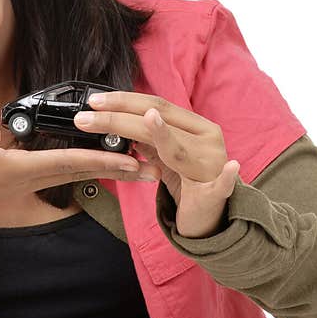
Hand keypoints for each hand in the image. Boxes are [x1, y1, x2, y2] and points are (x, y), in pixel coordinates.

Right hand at [0, 122, 157, 226]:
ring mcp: (26, 180)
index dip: (100, 158)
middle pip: (82, 172)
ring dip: (107, 170)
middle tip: (155, 169)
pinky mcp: (22, 176)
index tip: (132, 159)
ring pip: (76, 174)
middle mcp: (28, 178)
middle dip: (118, 170)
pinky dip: (86, 165)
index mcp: (16, 169)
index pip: (67, 161)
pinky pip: (63, 171)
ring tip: (139, 168)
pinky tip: (98, 161)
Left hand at [74, 92, 240, 237]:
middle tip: (86, 117)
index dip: (124, 101)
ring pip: (179, 148)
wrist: (213, 215)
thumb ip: (146, 138)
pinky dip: (227, 178)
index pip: (156, 105)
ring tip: (148, 120)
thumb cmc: (186, 180)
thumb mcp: (163, 155)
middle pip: (160, 120)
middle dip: (119, 118)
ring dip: (158, 134)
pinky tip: (230, 169)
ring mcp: (213, 164)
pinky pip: (224, 185)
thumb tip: (115, 121)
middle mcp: (207, 139)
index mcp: (194, 125)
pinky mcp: (218, 193)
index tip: (94, 101)